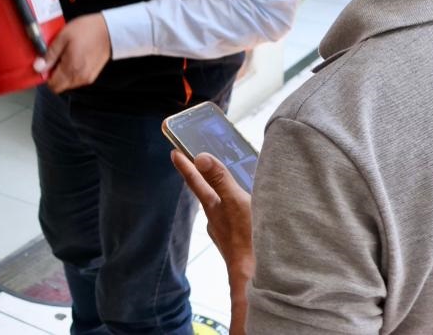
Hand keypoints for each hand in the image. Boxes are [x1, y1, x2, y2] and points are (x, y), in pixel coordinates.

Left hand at [37, 14, 110, 92]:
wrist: (110, 31)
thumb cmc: (88, 30)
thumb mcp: (63, 37)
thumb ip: (50, 54)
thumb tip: (38, 67)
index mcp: (71, 69)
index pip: (52, 85)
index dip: (45, 75)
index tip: (45, 64)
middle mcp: (79, 77)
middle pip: (59, 86)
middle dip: (53, 75)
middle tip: (55, 58)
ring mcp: (87, 78)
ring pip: (67, 83)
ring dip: (62, 73)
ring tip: (65, 56)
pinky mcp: (91, 76)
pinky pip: (76, 79)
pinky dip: (71, 72)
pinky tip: (74, 57)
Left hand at [171, 150, 254, 284]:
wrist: (259, 279)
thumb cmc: (249, 239)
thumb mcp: (236, 203)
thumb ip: (220, 181)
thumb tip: (199, 157)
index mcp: (213, 209)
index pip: (196, 183)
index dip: (185, 167)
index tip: (173, 153)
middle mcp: (216, 222)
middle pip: (208, 197)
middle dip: (204, 181)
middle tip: (199, 165)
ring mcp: (227, 236)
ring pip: (222, 211)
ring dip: (222, 199)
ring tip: (228, 189)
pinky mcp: (239, 246)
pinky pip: (234, 224)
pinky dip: (236, 214)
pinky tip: (247, 217)